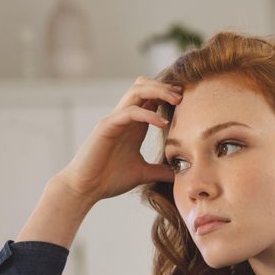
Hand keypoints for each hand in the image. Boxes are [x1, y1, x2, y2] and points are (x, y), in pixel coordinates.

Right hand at [56, 75, 181, 202]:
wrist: (85, 189)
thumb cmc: (109, 180)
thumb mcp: (143, 174)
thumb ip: (160, 171)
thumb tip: (179, 174)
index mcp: (133, 125)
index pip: (151, 97)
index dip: (168, 94)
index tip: (188, 99)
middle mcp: (124, 117)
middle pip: (144, 86)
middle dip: (165, 86)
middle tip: (183, 95)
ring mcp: (115, 120)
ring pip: (136, 91)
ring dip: (158, 91)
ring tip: (177, 99)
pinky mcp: (107, 127)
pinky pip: (130, 112)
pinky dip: (148, 114)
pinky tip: (163, 123)